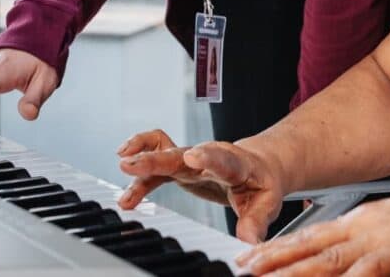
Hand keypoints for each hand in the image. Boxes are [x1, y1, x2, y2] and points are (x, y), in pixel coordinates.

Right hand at [118, 130, 285, 242]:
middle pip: (180, 153)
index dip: (206, 157)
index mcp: (234, 163)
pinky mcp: (180, 166)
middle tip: (132, 163)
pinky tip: (127, 196)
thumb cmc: (260, 182)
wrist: (258, 165)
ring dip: (142, 154)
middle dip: (155, 157)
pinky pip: (157, 165)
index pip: (220, 158)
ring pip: (163, 149)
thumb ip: (256, 221)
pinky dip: (141, 176)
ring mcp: (191, 159)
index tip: (192, 157)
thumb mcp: (267, 202)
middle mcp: (208, 156)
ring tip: (122, 163)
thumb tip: (248, 242)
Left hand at [235, 170, 389, 275]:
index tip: (252, 257)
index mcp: (360, 222)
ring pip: (325, 259)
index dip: (279, 248)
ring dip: (293, 271)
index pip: (310, 236)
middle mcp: (361, 227)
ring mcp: (376, 240)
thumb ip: (372, 254)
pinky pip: (364, 273)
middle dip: (273, 258)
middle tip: (242, 268)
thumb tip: (354, 268)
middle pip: (308, 245)